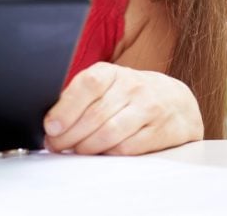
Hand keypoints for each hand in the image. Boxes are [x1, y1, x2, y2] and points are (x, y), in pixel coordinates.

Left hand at [42, 62, 202, 154]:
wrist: (176, 101)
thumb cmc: (129, 94)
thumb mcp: (106, 85)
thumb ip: (80, 97)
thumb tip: (50, 119)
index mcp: (112, 73)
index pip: (87, 85)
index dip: (65, 108)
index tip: (50, 127)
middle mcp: (132, 87)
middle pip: (95, 115)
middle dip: (69, 135)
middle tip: (55, 145)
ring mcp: (148, 109)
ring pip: (110, 133)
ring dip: (86, 147)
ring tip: (74, 151)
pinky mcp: (161, 131)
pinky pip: (128, 148)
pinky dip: (108, 154)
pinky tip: (99, 154)